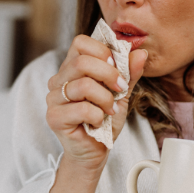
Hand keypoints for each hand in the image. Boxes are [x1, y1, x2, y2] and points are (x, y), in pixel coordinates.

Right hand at [46, 34, 146, 175]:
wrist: (97, 150)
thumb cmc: (105, 120)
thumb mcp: (121, 93)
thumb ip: (129, 73)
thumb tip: (140, 52)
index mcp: (71, 68)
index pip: (80, 42)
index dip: (102, 51)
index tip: (117, 67)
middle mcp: (58, 80)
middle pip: (82, 61)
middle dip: (109, 75)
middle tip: (120, 89)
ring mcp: (53, 98)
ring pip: (84, 85)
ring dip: (106, 99)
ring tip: (109, 110)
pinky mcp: (54, 117)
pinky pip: (82, 109)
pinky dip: (97, 116)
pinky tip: (97, 122)